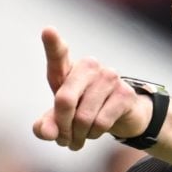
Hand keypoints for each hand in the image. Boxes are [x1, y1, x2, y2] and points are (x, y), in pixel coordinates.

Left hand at [32, 27, 151, 150]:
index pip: (59, 55)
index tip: (48, 31)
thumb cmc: (84, 111)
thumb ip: (47, 125)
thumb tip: (47, 133)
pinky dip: (94, 135)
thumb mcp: (61, 118)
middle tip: (62, 140)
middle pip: (65, 100)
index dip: (53, 44)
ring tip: (79, 138)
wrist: (122, 116)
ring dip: (78, 135)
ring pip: (83, 117)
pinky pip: (100, 123)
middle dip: (61, 126)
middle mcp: (89, 67)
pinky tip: (95, 132)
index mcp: (69, 68)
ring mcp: (109, 77)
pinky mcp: (125, 93)